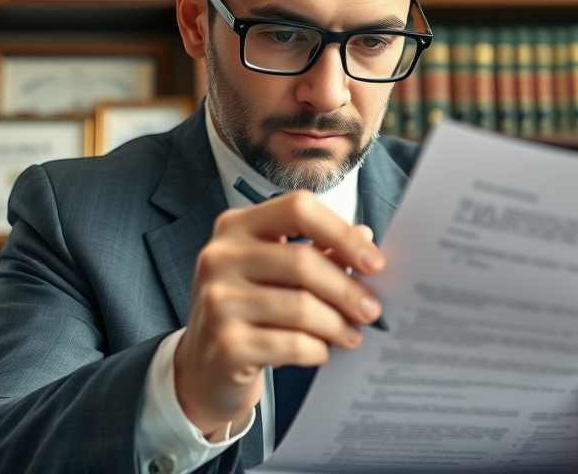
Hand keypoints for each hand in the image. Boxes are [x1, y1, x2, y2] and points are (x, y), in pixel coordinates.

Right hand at [173, 191, 385, 436]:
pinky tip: (322, 351)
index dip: (342, 233)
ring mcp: (218, 301)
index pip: (298, 209)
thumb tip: (365, 236)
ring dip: (337, 325)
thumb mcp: (276, 273)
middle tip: (371, 310)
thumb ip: (317, 250)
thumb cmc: (248, 311)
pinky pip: (291, 344)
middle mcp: (220, 257)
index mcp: (236, 227)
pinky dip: (317, 349)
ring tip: (352, 335)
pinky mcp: (225, 344)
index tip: (374, 262)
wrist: (203, 367)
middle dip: (347, 289)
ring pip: (301, 307)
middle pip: (303, 262)